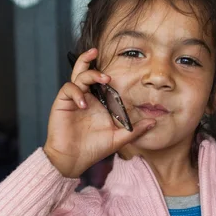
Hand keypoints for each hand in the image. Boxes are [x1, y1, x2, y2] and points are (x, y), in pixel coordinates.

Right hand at [43, 48, 155, 177]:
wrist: (72, 160)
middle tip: (99, 54)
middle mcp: (86, 97)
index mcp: (99, 103)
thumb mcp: (118, 139)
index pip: (102, 81)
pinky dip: (76, 92)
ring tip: (103, 79)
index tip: (121, 69)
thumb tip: (153, 122)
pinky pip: (68, 89)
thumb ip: (135, 130)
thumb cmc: (93, 149)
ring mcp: (74, 100)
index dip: (107, 73)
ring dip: (89, 72)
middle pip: (85, 71)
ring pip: (78, 75)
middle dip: (90, 60)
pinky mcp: (62, 104)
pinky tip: (84, 104)